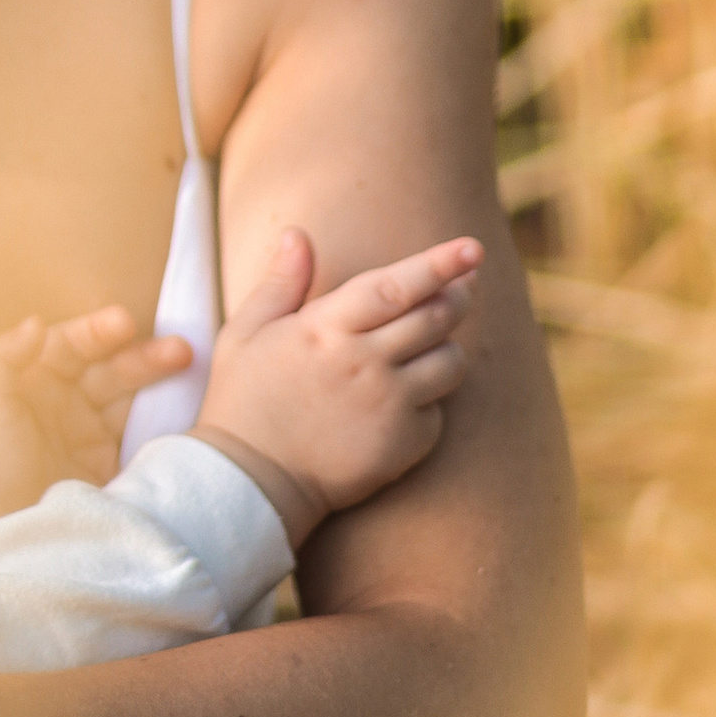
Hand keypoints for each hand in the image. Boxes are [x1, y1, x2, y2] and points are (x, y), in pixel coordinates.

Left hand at [0, 305, 192, 564]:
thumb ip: (2, 357)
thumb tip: (36, 322)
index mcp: (36, 377)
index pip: (75, 344)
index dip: (100, 331)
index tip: (124, 323)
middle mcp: (67, 400)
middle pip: (112, 368)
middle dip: (145, 356)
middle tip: (180, 350)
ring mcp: (91, 434)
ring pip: (133, 398)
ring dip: (161, 384)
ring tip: (191, 370)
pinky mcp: (110, 468)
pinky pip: (143, 438)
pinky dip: (165, 425)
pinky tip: (188, 414)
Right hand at [196, 227, 480, 546]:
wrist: (250, 482)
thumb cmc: (243, 401)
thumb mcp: (245, 331)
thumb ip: (280, 282)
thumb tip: (298, 234)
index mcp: (326, 328)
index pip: (396, 285)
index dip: (439, 263)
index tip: (472, 248)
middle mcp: (364, 362)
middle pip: (435, 318)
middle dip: (458, 295)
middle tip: (465, 283)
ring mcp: (388, 405)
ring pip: (450, 363)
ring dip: (449, 346)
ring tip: (430, 343)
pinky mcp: (403, 445)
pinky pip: (438, 412)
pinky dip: (431, 399)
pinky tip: (406, 397)